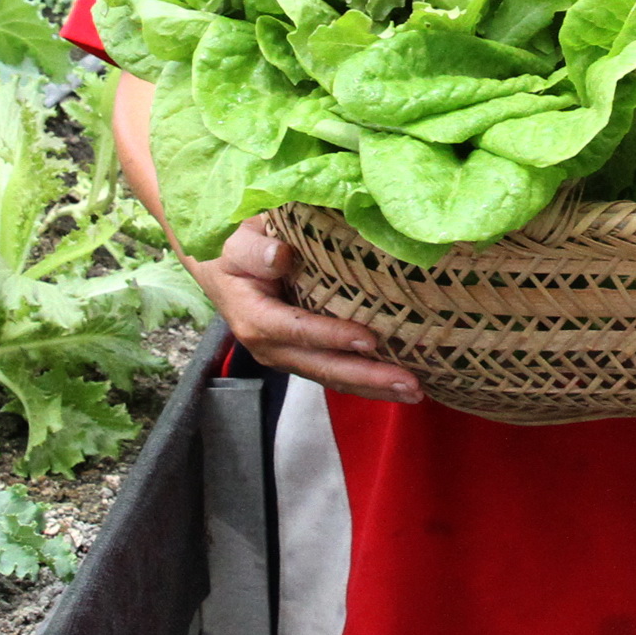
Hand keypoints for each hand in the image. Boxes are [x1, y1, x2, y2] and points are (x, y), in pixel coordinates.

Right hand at [187, 216, 423, 402]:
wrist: (221, 267)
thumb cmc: (234, 248)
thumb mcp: (235, 242)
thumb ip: (252, 249)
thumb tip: (280, 256)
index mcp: (254, 317)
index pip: (296, 330)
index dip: (332, 337)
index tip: (370, 339)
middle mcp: (270, 347)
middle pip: (322, 367)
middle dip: (367, 377)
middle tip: (410, 383)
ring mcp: (287, 356)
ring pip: (332, 377)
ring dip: (374, 387)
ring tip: (414, 392)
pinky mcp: (301, 356)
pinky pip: (334, 373)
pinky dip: (366, 382)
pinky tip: (397, 386)